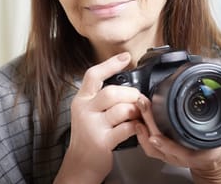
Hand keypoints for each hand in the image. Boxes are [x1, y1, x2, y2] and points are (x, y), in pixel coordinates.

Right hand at [54, 52, 141, 183]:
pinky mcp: (102, 141)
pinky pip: (126, 128)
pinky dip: (136, 126)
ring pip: (121, 109)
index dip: (110, 64)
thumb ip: (101, 98)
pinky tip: (137, 127)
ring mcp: (92, 126)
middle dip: (131, 94)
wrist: (80, 163)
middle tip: (139, 99)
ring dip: (136, 110)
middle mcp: (84, 110)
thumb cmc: (89, 136)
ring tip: (139, 114)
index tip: (126, 57)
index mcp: (82, 99)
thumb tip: (128, 85)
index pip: (93, 75)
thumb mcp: (88, 112)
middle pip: (111, 92)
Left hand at [135, 95, 220, 183]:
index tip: (155, 138)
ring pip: (153, 147)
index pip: (180, 152)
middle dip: (150, 123)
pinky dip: (142, 136)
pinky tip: (138, 122)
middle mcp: (182, 157)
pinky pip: (150, 149)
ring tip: (139, 109)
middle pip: (161, 144)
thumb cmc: (220, 147)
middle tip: (144, 104)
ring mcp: (172, 156)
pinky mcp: (164, 153)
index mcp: (199, 153)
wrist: (215, 162)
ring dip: (143, 128)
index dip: (167, 145)